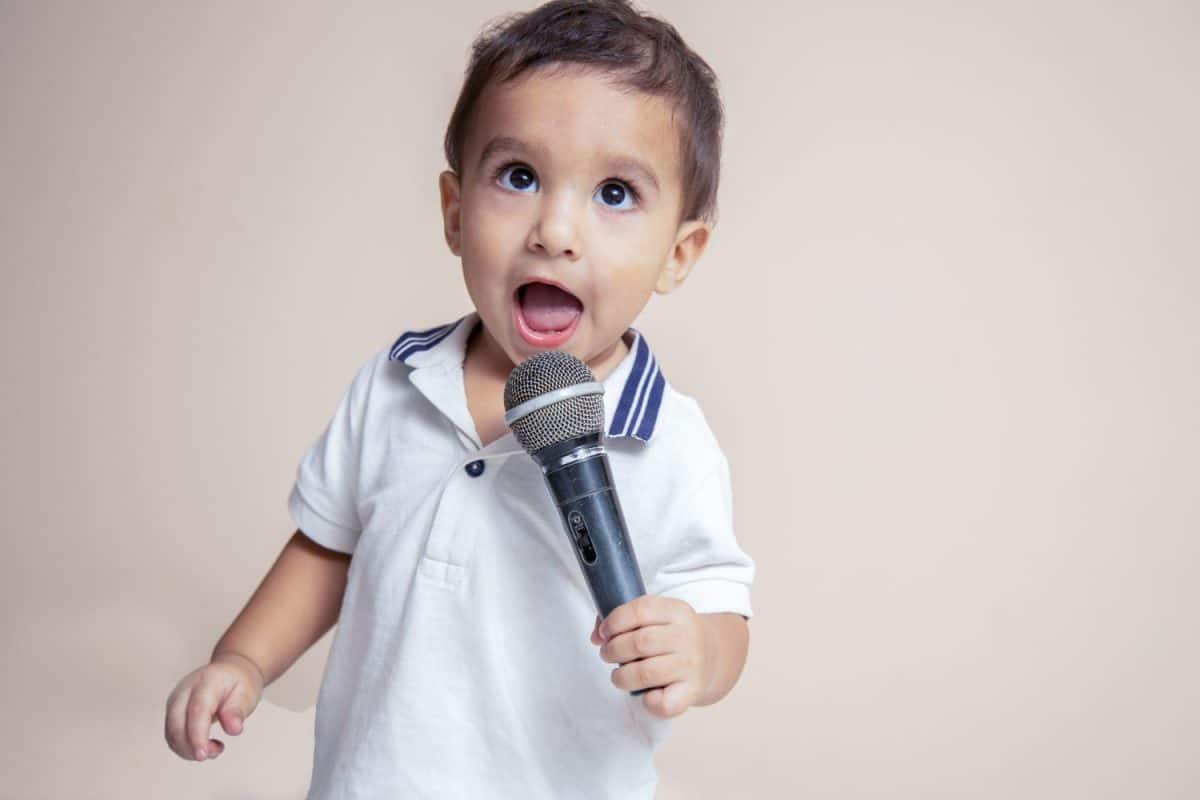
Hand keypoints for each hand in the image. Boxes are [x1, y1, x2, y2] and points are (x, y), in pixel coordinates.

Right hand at [164, 652, 263, 760]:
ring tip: (215, 748)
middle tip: (212, 753)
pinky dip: (185, 747)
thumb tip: (233, 729)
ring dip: (189, 749)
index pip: (197, 710)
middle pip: (177, 723)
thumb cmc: (238, 683)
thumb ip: (238, 710)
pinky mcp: (172, 712)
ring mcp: (175, 701)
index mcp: (207, 681)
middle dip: (189, 747)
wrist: (230, 673)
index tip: (203, 754)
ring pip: (171, 733)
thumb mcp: (247, 693)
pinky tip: (205, 746)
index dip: (197, 734)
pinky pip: (172, 736)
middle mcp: (185, 689)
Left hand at [590, 595, 709, 719]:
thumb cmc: (670, 636)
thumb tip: (597, 636)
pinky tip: (645, 694)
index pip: (641, 610)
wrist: (711, 657)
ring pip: (646, 673)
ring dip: (621, 677)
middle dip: (613, 650)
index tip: (604, 633)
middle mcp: (687, 636)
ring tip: (618, 675)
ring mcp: (691, 665)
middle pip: (640, 643)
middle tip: (607, 654)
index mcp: (677, 611)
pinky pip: (664, 704)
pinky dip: (648, 702)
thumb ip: (621, 618)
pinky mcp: (691, 692)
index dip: (615, 621)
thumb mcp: (655, 616)